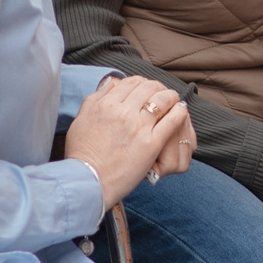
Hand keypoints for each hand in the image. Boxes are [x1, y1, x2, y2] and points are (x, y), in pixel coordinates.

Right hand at [67, 75, 191, 204]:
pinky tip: (181, 111)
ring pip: (163, 100)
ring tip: (174, 100)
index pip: (131, 82)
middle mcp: (123, 111)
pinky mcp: (151, 143)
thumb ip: (96, 97)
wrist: (89, 180)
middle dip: (158, 87)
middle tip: (162, 92)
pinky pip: (172, 120)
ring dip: (171, 96)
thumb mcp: (81, 118)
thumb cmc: (82, 153)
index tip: (146, 87)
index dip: (141, 82)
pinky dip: (179, 112)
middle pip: (149, 88)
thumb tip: (112, 82)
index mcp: (106, 104)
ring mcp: (139, 127)